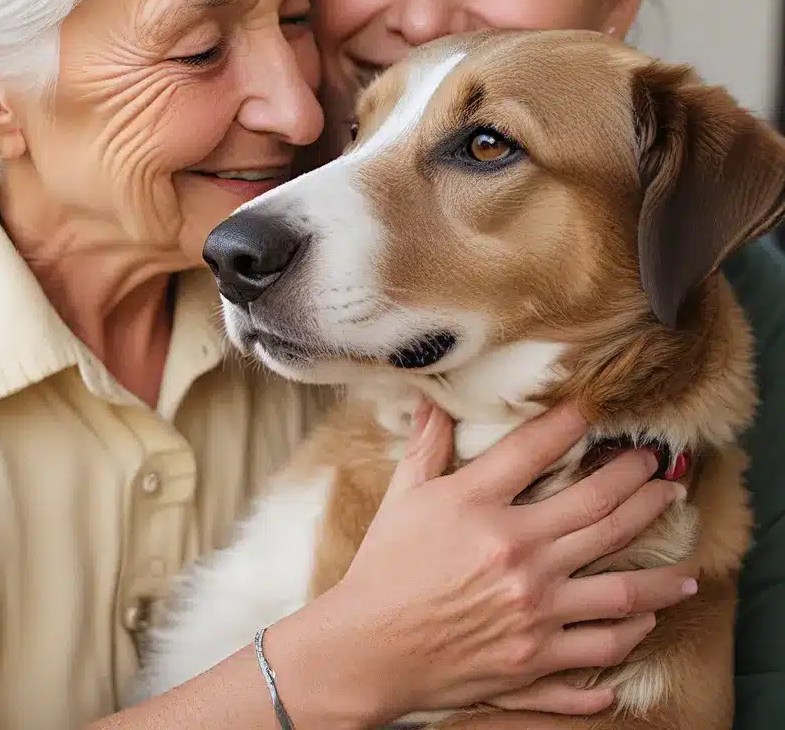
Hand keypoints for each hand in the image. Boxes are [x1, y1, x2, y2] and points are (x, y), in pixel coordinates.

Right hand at [316, 400, 694, 723]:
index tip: (596, 411)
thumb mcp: (403, 498)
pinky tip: (645, 625)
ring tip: (689, 561)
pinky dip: (631, 638)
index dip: (572, 422)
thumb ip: (426, 446)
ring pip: (623, 588)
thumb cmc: (383, 568)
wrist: (369, 649)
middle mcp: (516, 554)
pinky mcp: (536, 658)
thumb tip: (433, 400)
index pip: (537, 448)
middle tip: (661, 472)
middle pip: (601, 511)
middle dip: (640, 485)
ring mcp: (533, 610)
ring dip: (664, 571)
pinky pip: (601, 649)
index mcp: (478, 507)